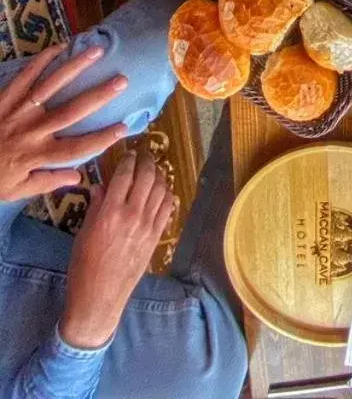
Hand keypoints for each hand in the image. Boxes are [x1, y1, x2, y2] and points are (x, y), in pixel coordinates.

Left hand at [0, 45, 127, 202]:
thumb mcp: (15, 191)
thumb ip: (47, 183)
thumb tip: (79, 177)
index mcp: (37, 156)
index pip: (77, 149)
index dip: (102, 139)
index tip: (124, 128)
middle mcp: (32, 132)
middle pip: (71, 112)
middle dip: (99, 95)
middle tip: (122, 80)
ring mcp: (18, 111)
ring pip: (51, 87)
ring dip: (75, 68)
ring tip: (97, 51)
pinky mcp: (4, 98)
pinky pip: (25, 76)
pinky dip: (42, 60)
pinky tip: (60, 46)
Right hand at [61, 151, 174, 348]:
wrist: (99, 297)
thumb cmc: (84, 265)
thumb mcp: (83, 233)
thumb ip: (95, 206)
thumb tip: (101, 186)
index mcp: (110, 212)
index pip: (125, 175)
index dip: (128, 160)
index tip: (129, 154)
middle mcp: (132, 215)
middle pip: (147, 177)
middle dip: (147, 162)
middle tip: (144, 156)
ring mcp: (148, 226)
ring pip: (161, 190)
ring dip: (159, 175)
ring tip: (154, 170)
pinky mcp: (157, 237)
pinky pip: (168, 208)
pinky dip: (168, 195)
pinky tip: (164, 190)